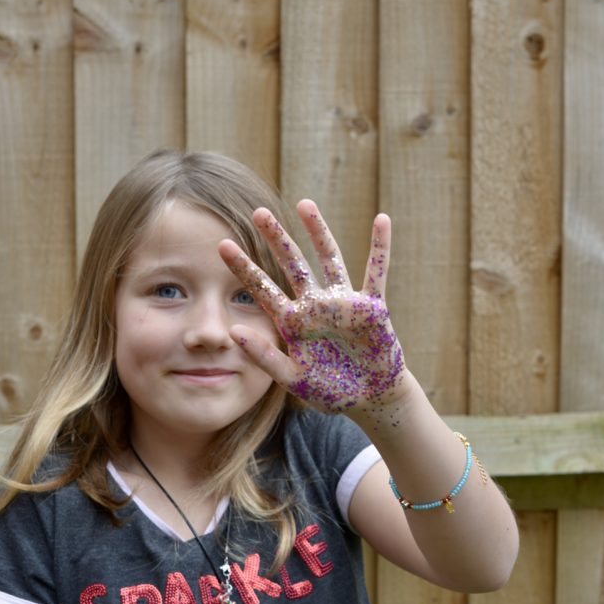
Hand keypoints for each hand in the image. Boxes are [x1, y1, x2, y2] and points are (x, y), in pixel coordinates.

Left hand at [218, 200, 405, 414]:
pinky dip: (381, 247)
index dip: (244, 268)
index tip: (222, 245)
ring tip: (304, 204)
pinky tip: (382, 220)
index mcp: (293, 323)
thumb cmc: (332, 391)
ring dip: (318, 232)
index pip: (263, 289)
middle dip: (277, 239)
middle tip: (258, 212)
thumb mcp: (293, 379)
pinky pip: (376, 272)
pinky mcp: (372, 308)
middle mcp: (316, 306)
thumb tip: (233, 331)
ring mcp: (344, 303)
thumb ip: (264, 357)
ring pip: (329, 259)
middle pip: (293, 264)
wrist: (371, 400)